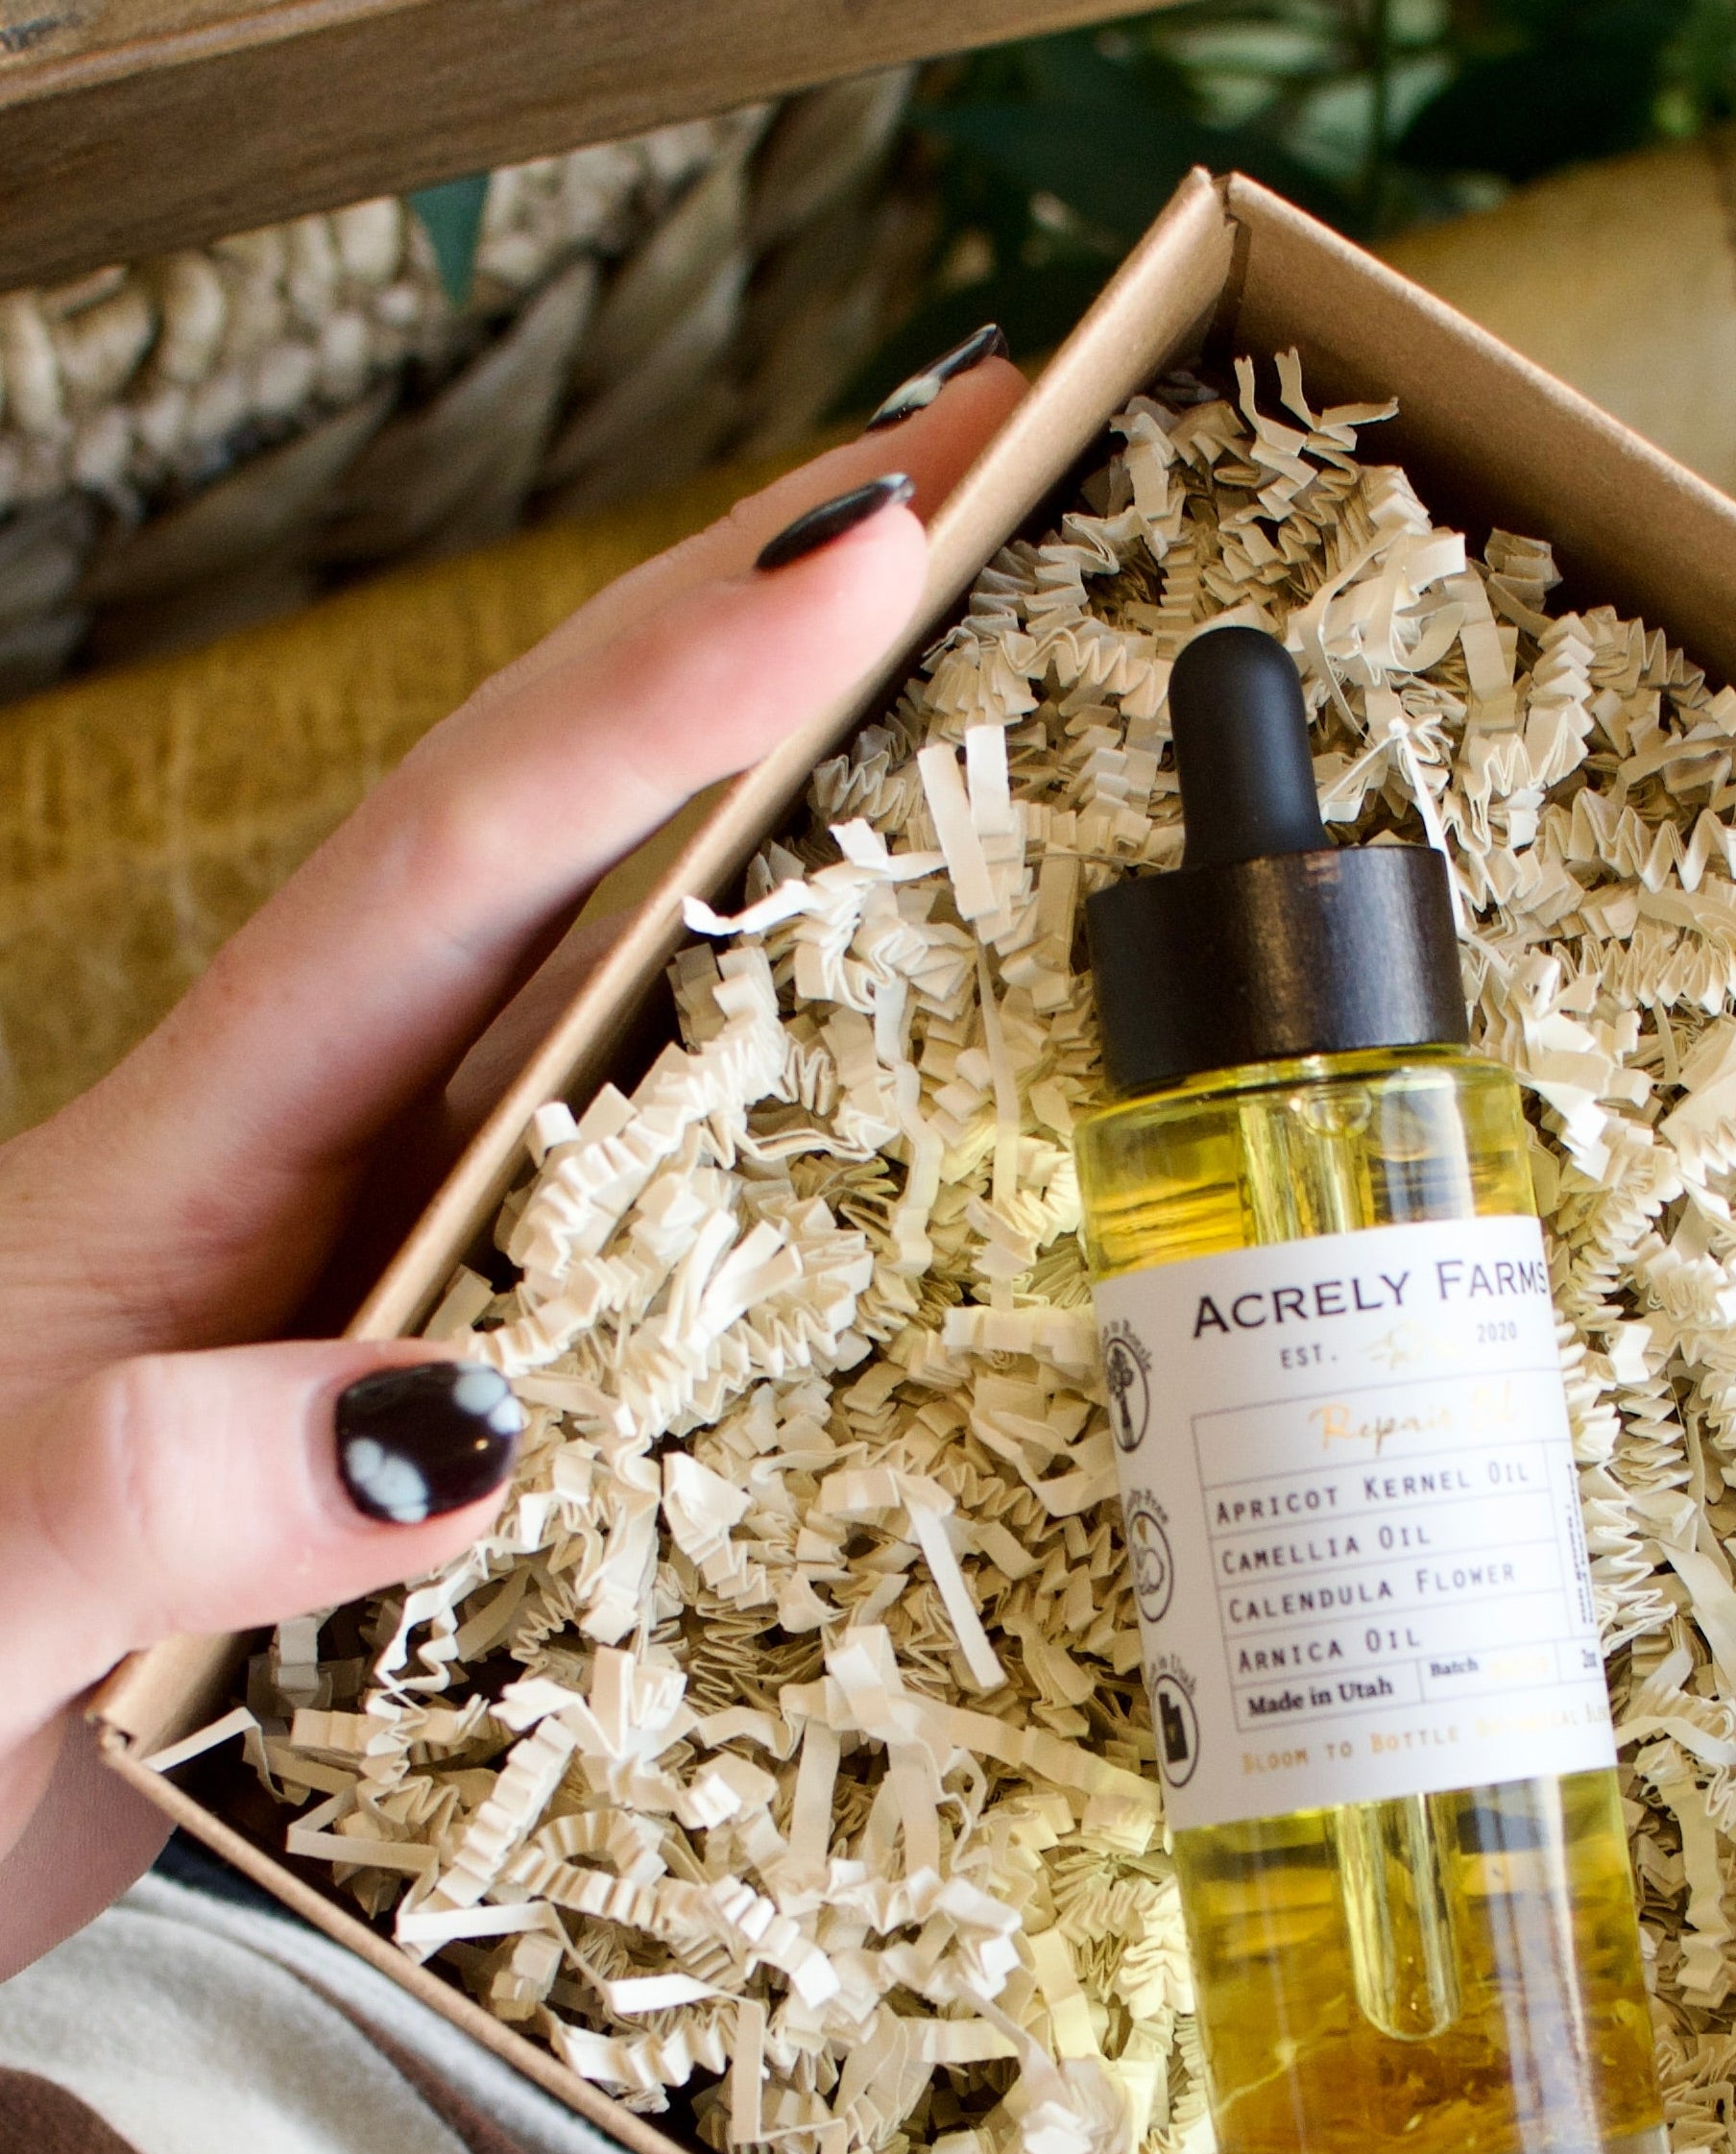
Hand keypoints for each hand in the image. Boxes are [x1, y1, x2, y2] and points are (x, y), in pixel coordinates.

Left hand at [0, 345, 1029, 1978]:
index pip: (452, 877)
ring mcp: (402, 1298)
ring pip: (646, 1040)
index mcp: (193, 1167)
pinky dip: (820, 1153)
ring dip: (826, 868)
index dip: (659, 704)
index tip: (859, 548)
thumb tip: (429, 1424)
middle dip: (779, 657)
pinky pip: (676, 1254)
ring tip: (1018, 722)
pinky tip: (932, 1117)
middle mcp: (322, 1190)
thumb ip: (130, 1499)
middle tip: (993, 485)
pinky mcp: (465, 1434)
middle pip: (578, 866)